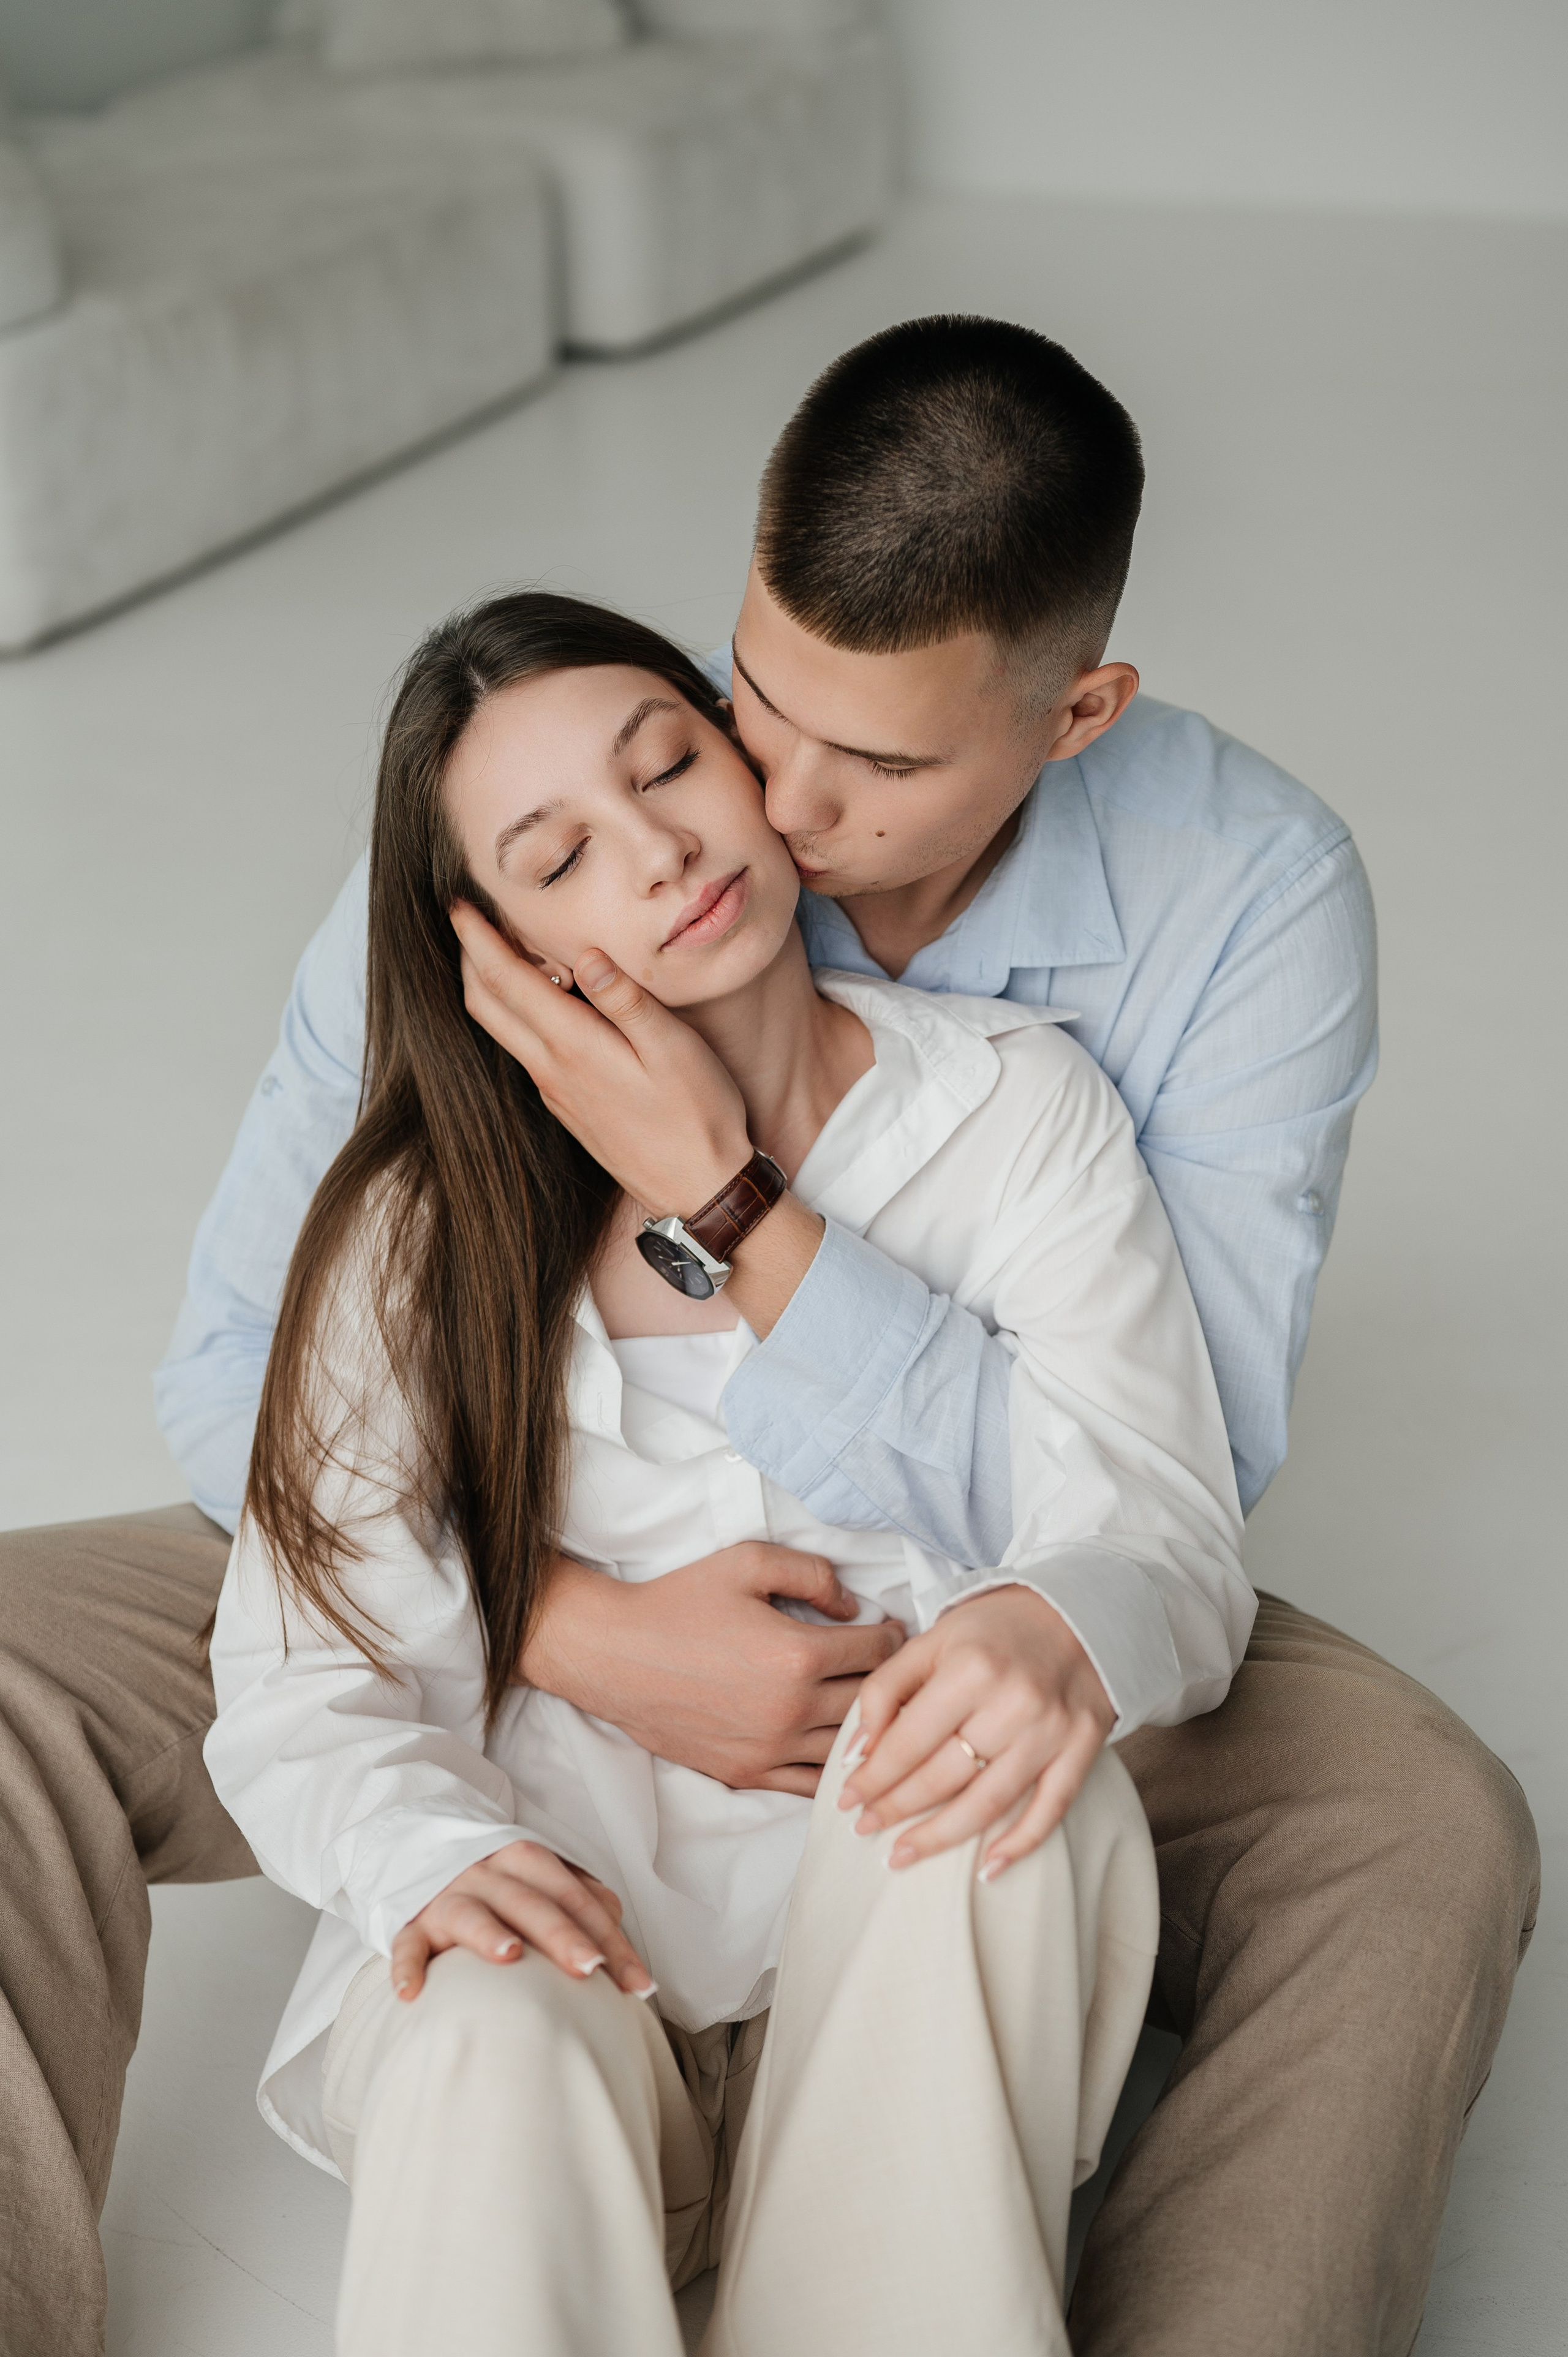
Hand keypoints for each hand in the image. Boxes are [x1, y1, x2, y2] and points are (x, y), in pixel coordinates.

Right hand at [390, 1839, 652, 2001]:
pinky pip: (408, 1943)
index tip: (638, 1984)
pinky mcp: (412, 1922)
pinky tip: (412, 1993)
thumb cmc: (501, 1882)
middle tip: (591, 1967)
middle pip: (533, 1904)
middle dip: (564, 1936)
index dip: (611, 1940)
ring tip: (510, 1955)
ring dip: (489, 1933)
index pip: (578, 1901)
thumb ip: (581, 1896)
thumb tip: (616, 1921)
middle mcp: (490, 1873)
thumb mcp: (541, 1878)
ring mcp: (449, 1896)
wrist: (424, 1851)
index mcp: (529, 1861)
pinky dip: (407, 1966)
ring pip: (471, 1913)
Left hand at [452, 902, 749, 1213]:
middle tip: (468, 920)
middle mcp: (552, 1071)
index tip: (460, 904)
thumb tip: (587, 956)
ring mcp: (556, 1093)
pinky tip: (541, 1004)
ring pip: (502, 1031)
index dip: (477, 939)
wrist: (699, 1190)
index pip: (506, 981)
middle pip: (486, 1006)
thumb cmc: (698, 1117)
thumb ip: (626, 1000)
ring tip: (498, 951)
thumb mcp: (673, 1050)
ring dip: (490, 988)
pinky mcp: (568, 1108)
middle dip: (469, 958)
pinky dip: (517, 1017)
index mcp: (574, 1048)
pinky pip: (526, 1052)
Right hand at [521, 1546, 904, 1795]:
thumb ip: (811, 1573)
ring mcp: (769, 1750)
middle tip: (893, 1666)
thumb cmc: (679, 1601)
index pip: (878, 1651)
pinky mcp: (746, 1773)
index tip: (894, 1628)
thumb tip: (852, 1606)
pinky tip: (838, 1748)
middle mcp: (790, 1710)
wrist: (614, 1654)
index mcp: (797, 1655)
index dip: (895, 1635)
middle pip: (872, 1702)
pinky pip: (810, 1785)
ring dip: (868, 1728)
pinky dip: (833, 1768)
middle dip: (890, 1680)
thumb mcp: (747, 1561)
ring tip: (872, 1707)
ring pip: (847, 1748)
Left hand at [838, 1587, 1114, 1878]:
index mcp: (971, 1668)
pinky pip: (1050, 1809)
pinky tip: (986, 1869)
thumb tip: (860, 1751)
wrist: (1075, 1611)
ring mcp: (1052, 1730)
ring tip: (903, 1855)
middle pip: (944, 1776)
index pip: (909, 1741)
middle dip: (896, 1808)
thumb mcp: (931, 1640)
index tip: (848, 1800)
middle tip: (865, 1828)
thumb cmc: (993, 1629)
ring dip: (941, 1838)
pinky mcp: (1083, 1747)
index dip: (874, 1777)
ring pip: (989, 1803)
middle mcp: (1014, 1702)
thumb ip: (886, 1689)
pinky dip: (1020, 1844)